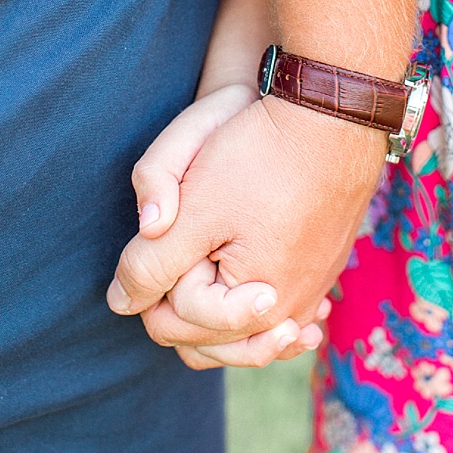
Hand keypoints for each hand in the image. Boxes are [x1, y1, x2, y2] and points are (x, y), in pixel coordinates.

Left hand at [107, 92, 383, 366]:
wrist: (332, 116)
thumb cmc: (261, 160)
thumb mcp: (193, 212)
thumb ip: (151, 266)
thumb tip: (120, 303)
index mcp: (255, 307)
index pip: (177, 323)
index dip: (154, 286)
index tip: (163, 241)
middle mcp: (294, 309)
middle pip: (218, 337)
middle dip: (185, 310)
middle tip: (173, 266)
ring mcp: (316, 287)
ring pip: (254, 324)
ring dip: (223, 313)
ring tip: (202, 286)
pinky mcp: (328, 264)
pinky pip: (287, 300)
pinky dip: (260, 297)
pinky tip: (252, 283)